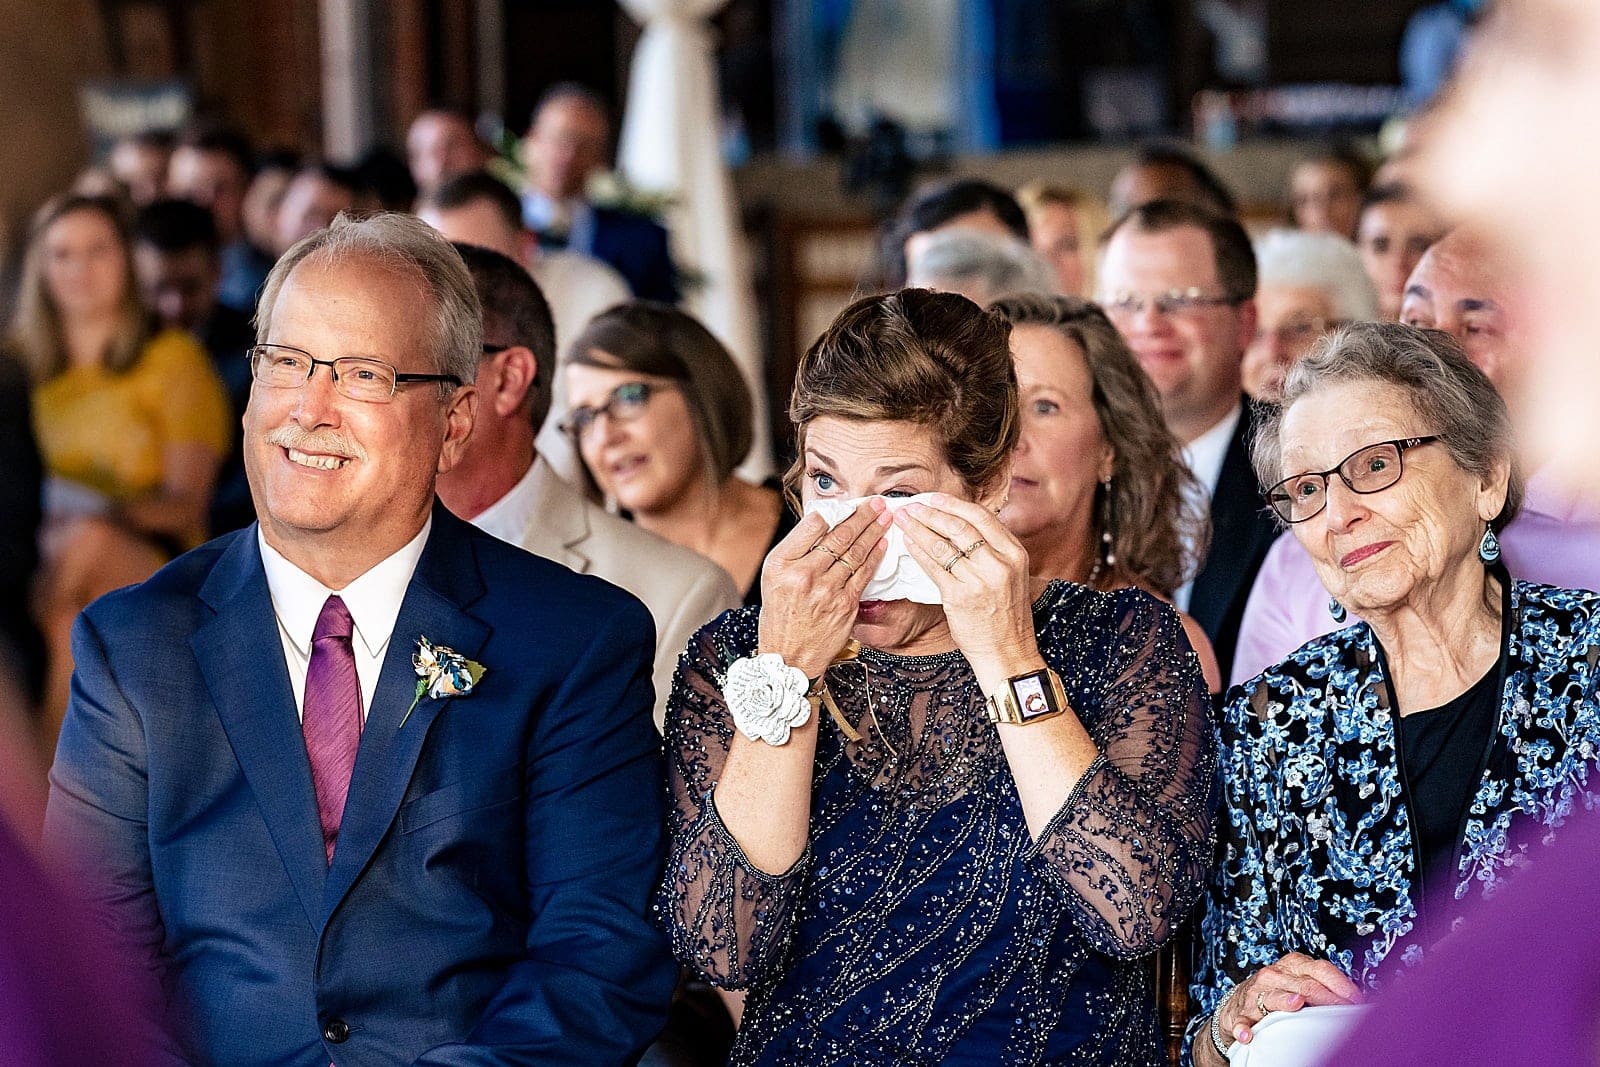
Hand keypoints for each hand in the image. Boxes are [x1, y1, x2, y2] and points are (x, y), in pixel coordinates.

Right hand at [757, 499, 890, 678]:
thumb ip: (796, 550)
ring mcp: (826, 590)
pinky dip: (875, 555)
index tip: (850, 503)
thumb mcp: (773, 577)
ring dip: (874, 531)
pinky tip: (883, 543)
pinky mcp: (845, 605)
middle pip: (839, 536)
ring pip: (855, 552)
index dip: (836, 511)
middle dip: (862, 515)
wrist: (789, 655)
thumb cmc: (781, 614)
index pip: (813, 525)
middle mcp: (803, 575)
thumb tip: (824, 523)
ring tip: (885, 516)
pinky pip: (864, 573)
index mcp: (782, 563)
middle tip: (877, 502)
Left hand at [893, 493, 1038, 690]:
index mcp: (1015, 553)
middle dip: (931, 513)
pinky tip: (908, 543)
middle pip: (960, 526)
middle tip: (912, 505)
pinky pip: (933, 568)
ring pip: (943, 545)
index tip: (934, 498)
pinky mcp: (959, 597)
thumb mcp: (1011, 576)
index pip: (982, 517)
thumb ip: (993, 551)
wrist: (1008, 652)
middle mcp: (999, 563)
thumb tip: (959, 525)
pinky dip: (918, 552)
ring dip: (918, 528)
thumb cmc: (1006, 614)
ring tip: (903, 519)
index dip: (954, 504)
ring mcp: (979, 580)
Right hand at [1220, 952, 1362, 1048]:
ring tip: (1296, 1004)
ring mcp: (1257, 994)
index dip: (1342, 985)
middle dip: (1329, 999)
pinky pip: (1243, 1020)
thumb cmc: (1277, 990)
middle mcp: (1274, 975)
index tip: (1358, 1001)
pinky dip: (1244, 1028)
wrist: (1239, 1002)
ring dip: (1285, 1001)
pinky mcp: (1242, 1013)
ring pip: (1274, 997)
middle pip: (1306, 985)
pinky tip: (1248, 1035)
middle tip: (1346, 1013)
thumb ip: (1321, 984)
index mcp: (1293, 964)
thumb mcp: (1298, 978)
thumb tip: (1356, 997)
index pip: (1321, 970)